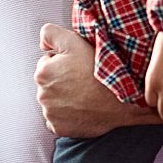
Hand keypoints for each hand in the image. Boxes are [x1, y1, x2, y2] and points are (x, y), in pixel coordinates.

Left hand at [35, 23, 157, 137]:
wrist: (120, 99)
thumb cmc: (98, 70)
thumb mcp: (74, 41)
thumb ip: (50, 34)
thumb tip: (42, 44)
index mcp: (42, 73)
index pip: (48, 63)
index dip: (64, 62)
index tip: (78, 66)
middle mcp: (42, 95)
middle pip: (50, 83)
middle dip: (62, 80)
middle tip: (83, 80)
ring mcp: (50, 113)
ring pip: (54, 101)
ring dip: (64, 98)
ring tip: (85, 94)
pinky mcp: (59, 128)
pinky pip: (58, 120)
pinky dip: (67, 116)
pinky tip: (82, 108)